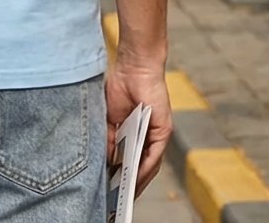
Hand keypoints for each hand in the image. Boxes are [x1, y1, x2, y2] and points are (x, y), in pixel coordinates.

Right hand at [105, 56, 172, 197]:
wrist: (133, 68)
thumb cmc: (120, 87)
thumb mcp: (109, 118)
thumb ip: (108, 139)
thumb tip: (105, 161)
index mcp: (134, 133)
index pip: (129, 160)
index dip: (121, 175)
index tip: (110, 190)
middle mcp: (147, 137)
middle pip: (140, 167)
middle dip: (129, 184)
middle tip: (117, 200)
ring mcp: (156, 135)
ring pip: (148, 165)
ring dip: (137, 181)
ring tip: (125, 195)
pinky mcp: (163, 131)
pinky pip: (154, 155)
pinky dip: (145, 168)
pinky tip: (134, 178)